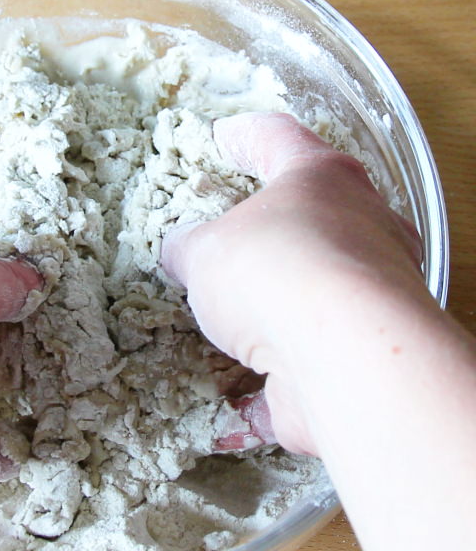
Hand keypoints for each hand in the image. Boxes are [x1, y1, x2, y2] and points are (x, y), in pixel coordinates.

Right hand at [162, 112, 422, 453]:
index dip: (246, 136)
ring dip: (273, 318)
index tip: (224, 136)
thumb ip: (190, 249)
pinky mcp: (359, 363)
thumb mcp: (207, 249)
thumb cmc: (275, 270)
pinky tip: (225, 414)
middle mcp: (362, 230)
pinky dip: (265, 398)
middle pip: (316, 220)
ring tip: (223, 331)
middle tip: (230, 239)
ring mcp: (369, 299)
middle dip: (273, 234)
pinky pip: (302, 379)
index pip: (280, 139)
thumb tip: (181, 251)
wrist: (345, 357)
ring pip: (316, 301)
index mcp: (325, 179)